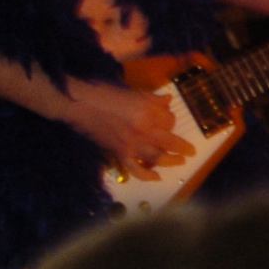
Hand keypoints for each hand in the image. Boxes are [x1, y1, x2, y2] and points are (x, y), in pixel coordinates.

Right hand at [57, 78, 192, 181]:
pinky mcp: (119, 154)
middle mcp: (144, 130)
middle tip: (191, 151)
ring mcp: (132, 144)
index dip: (170, 120)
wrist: (77, 103)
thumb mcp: (132, 90)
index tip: (167, 119)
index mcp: (148, 111)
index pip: (170, 119)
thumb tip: (167, 100)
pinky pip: (136, 169)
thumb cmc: (103, 91)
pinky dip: (147, 175)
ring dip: (170, 161)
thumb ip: (152, 98)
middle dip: (182, 147)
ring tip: (180, 162)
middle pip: (169, 141)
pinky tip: (156, 178)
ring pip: (157, 157)